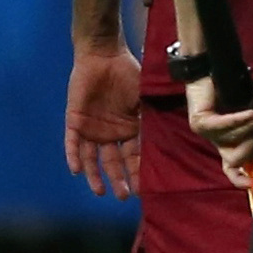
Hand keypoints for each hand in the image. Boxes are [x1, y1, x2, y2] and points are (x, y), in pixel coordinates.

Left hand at [64, 43, 140, 197]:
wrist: (103, 56)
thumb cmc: (129, 74)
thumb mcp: (145, 98)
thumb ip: (154, 116)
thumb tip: (180, 132)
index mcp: (129, 129)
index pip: (135, 156)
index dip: (139, 171)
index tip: (144, 188)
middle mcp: (111, 134)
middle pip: (114, 162)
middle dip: (119, 179)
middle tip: (124, 196)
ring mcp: (92, 129)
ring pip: (92, 158)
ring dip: (95, 175)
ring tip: (100, 191)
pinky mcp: (75, 121)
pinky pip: (72, 143)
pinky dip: (73, 156)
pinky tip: (75, 170)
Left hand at [183, 75, 252, 189]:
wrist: (211, 70)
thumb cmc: (235, 91)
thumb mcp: (251, 115)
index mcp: (227, 143)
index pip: (231, 168)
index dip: (239, 178)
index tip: (251, 184)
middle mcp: (215, 141)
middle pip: (236, 158)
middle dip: (252, 144)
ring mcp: (205, 133)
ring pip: (233, 139)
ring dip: (249, 126)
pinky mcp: (200, 122)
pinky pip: (223, 125)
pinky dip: (238, 119)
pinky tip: (251, 112)